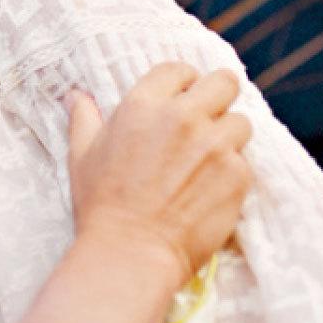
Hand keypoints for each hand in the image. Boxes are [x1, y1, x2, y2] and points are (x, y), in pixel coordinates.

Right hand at [66, 62, 253, 283]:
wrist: (131, 252)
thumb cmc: (101, 205)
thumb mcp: (82, 155)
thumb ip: (84, 118)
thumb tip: (76, 96)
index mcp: (144, 105)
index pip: (179, 69)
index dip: (183, 82)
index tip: (183, 98)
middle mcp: (184, 117)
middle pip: (224, 82)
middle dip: (219, 97)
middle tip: (209, 118)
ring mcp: (215, 145)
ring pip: (241, 122)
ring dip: (229, 137)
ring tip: (211, 159)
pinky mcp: (238, 176)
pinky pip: (246, 162)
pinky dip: (233, 173)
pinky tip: (212, 189)